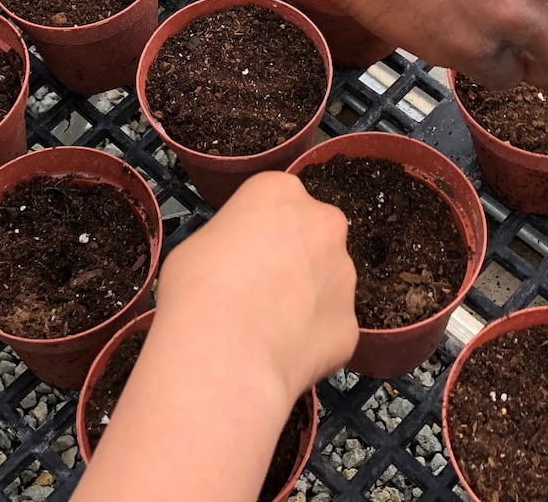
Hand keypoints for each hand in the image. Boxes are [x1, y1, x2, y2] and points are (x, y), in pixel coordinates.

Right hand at [154, 172, 356, 402]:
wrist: (225, 355)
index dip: (258, 229)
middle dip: (294, 257)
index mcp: (281, 192)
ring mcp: (344, 275)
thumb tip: (238, 262)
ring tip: (267, 327)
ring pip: (327, 281)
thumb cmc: (198, 291)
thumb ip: (230, 242)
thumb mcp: (197, 245)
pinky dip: (310, 339)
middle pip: (312, 234)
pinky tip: (280, 352)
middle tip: (260, 287)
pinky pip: (329, 327)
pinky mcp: (350, 323)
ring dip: (305, 297)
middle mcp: (323, 224)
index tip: (243, 251)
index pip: (276, 200)